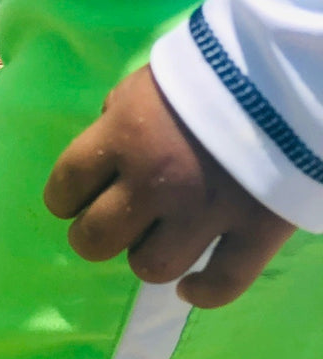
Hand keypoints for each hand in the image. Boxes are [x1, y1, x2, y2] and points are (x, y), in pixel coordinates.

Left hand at [43, 65, 294, 307]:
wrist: (293, 66)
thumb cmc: (214, 68)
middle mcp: (156, 180)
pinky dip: (204, 292)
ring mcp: (205, 211)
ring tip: (160, 237)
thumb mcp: (150, 79)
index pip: (65, 187)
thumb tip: (104, 150)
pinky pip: (223, 282)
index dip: (65, 199)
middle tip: (111, 224)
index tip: (75, 200)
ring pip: (151, 267)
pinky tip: (191, 288)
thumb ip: (120, 117)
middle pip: (95, 240)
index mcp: (124, 134)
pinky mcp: (255, 228)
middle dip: (96, 235)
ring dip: (147, 256)